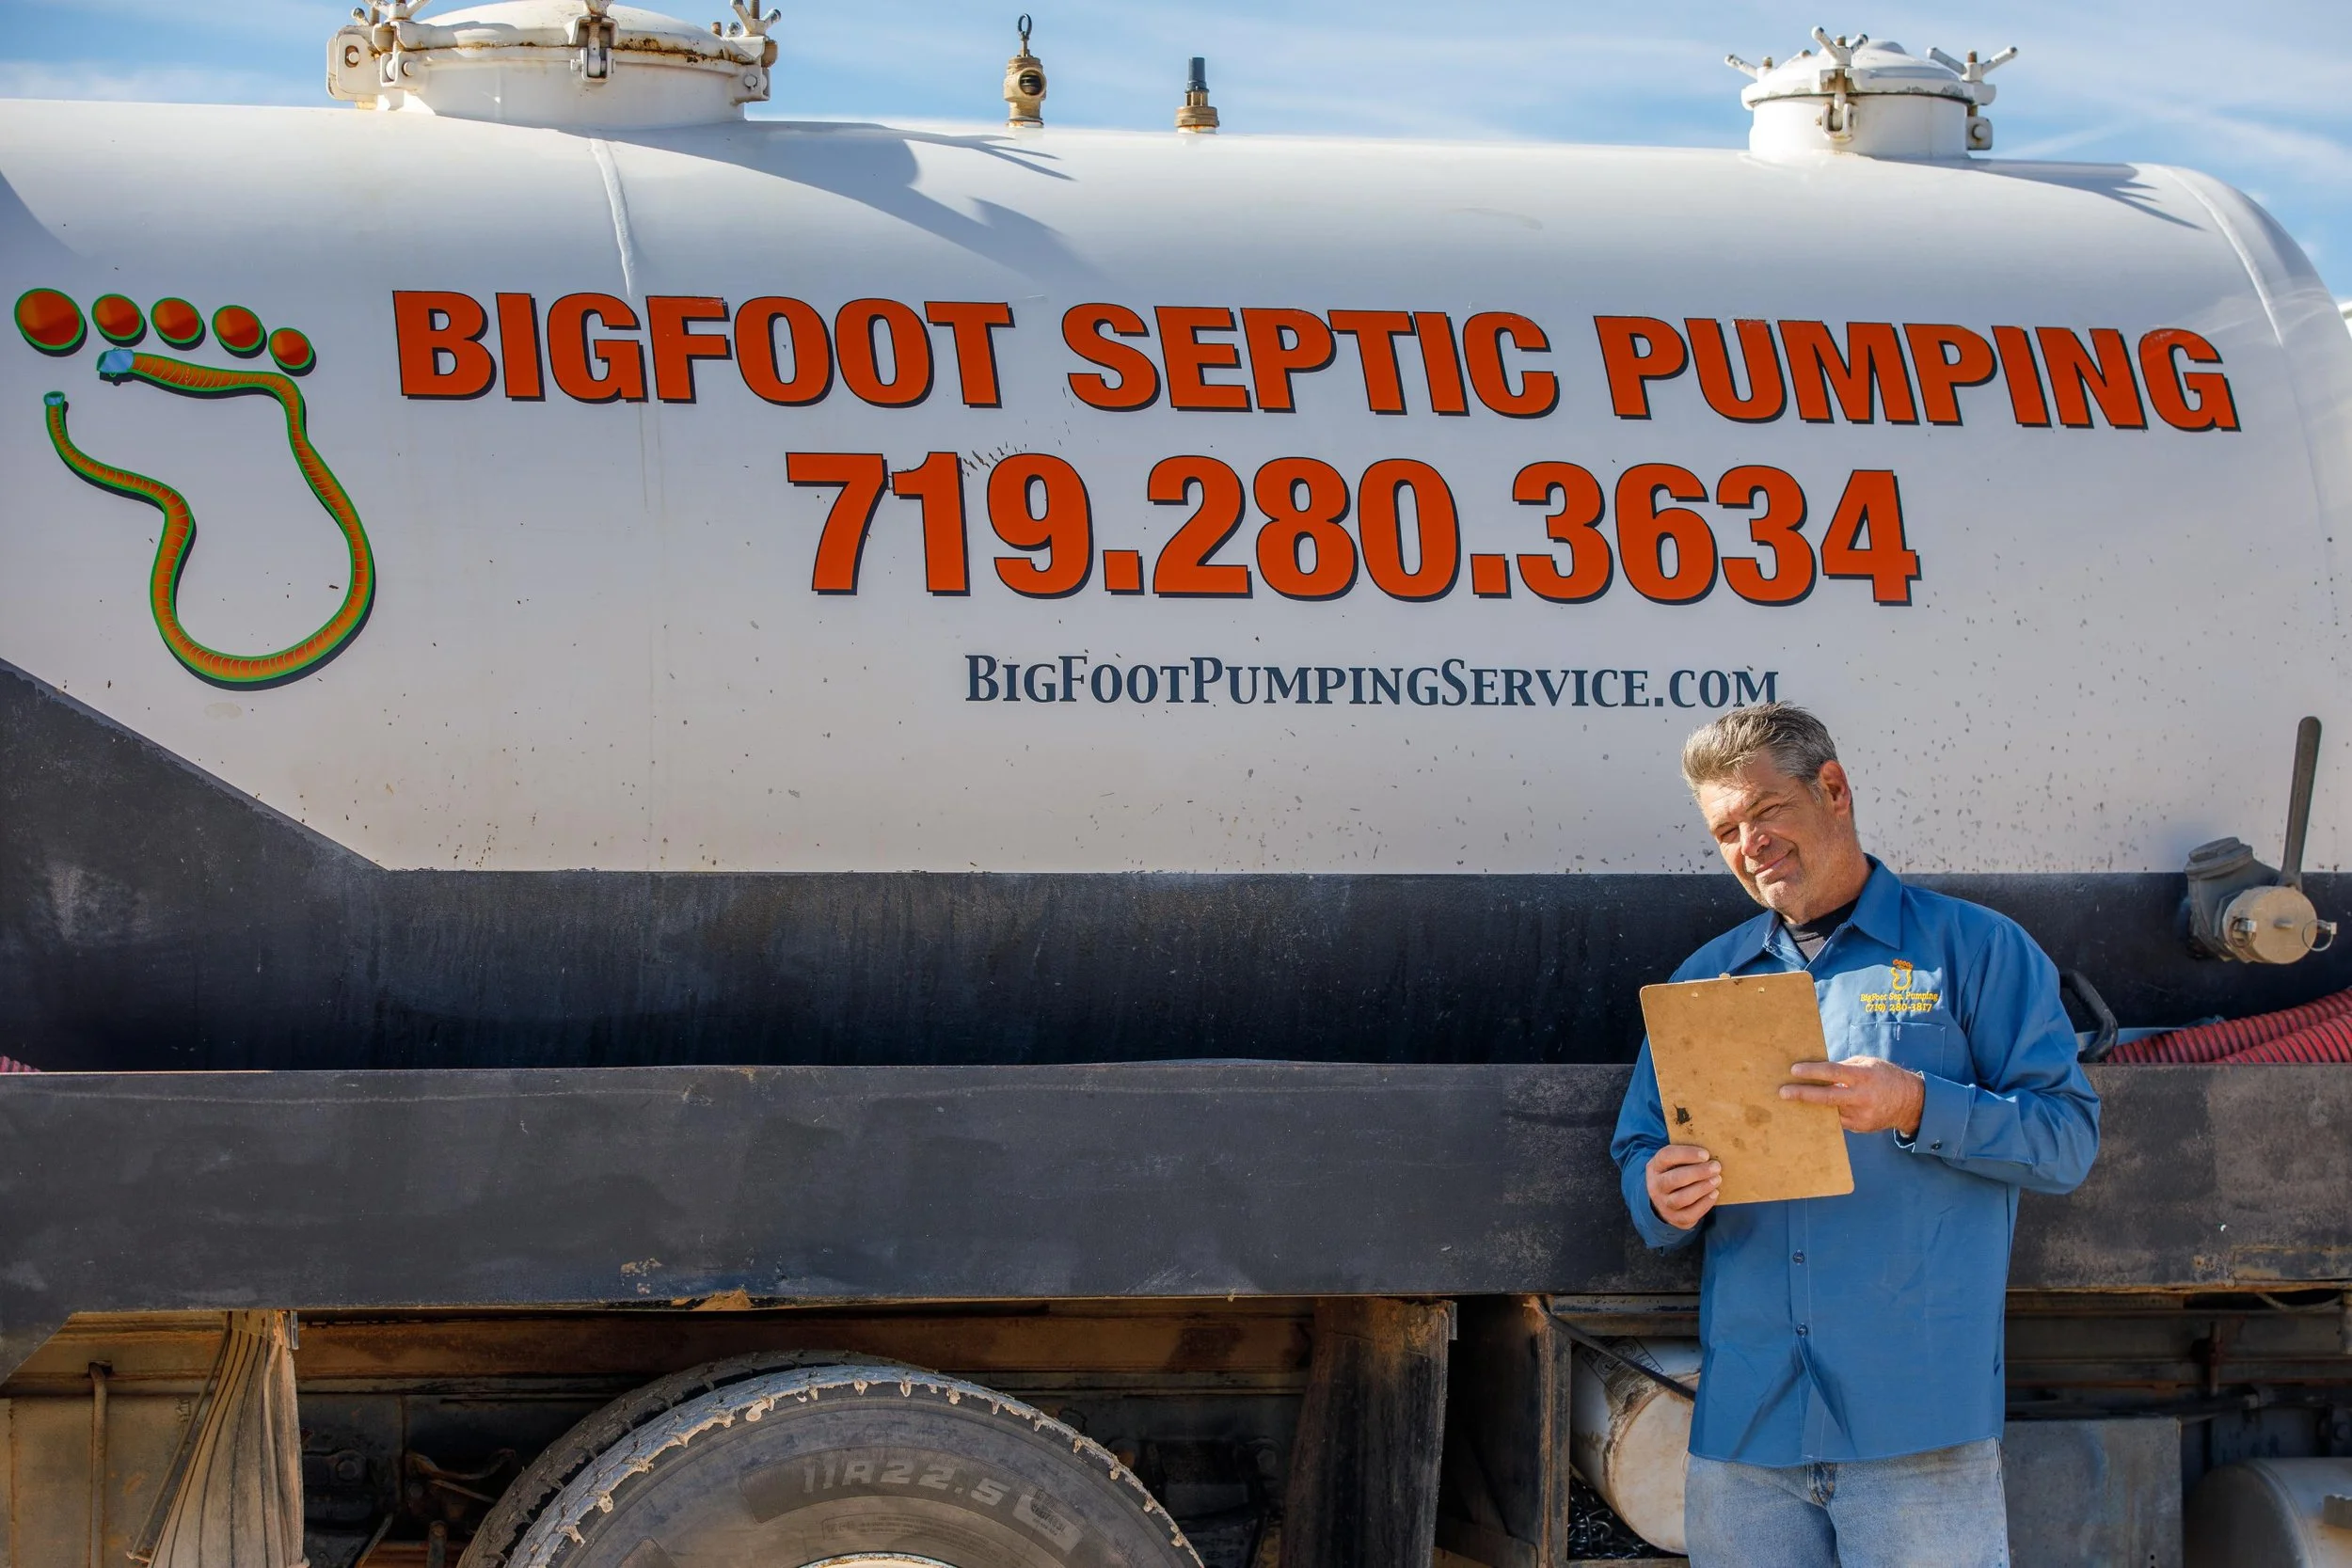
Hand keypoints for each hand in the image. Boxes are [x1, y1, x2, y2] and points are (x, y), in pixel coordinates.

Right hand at [1646, 1143, 1721, 1229]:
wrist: (1664, 1199)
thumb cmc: (1676, 1173)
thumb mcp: (1673, 1162)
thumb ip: (1686, 1155)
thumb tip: (1712, 1148)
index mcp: (1655, 1166)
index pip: (1666, 1156)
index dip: (1686, 1154)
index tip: (1706, 1154)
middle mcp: (1655, 1186)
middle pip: (1675, 1179)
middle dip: (1698, 1172)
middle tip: (1716, 1167)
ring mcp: (1663, 1204)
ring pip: (1681, 1198)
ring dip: (1702, 1188)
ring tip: (1717, 1179)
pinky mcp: (1674, 1218)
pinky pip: (1690, 1214)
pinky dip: (1704, 1204)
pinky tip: (1714, 1193)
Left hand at [1781, 1057, 1924, 1135]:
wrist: (1910, 1103)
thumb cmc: (1884, 1076)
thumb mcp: (1867, 1064)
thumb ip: (1843, 1067)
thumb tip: (1816, 1070)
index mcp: (1863, 1076)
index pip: (1833, 1072)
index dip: (1812, 1071)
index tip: (1794, 1070)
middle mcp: (1862, 1097)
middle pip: (1827, 1097)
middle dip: (1803, 1094)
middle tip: (1783, 1093)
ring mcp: (1861, 1115)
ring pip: (1829, 1111)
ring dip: (1811, 1106)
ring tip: (1792, 1100)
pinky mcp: (1860, 1127)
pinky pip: (1837, 1120)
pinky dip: (1825, 1114)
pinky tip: (1812, 1110)